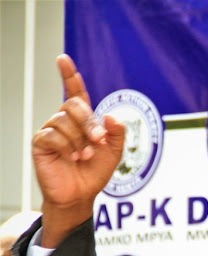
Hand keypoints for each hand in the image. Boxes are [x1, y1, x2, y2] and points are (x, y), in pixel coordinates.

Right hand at [31, 54, 125, 247]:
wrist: (81, 194)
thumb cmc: (95, 172)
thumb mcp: (114, 152)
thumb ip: (117, 133)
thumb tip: (111, 117)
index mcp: (82, 120)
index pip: (74, 92)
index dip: (69, 75)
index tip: (63, 59)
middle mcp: (64, 121)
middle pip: (73, 104)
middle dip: (89, 122)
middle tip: (98, 140)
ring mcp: (51, 131)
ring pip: (63, 120)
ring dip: (80, 140)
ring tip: (83, 156)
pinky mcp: (41, 143)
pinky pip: (52, 135)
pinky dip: (67, 147)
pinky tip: (71, 158)